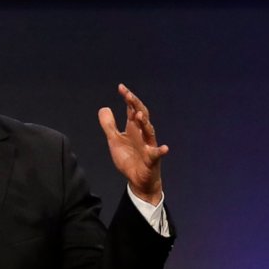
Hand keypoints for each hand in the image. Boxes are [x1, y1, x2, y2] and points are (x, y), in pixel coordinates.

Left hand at [97, 83, 168, 202]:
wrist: (138, 180)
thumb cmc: (129, 158)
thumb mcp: (114, 140)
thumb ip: (109, 125)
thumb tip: (104, 108)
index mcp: (134, 128)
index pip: (132, 109)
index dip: (128, 98)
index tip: (121, 87)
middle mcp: (143, 134)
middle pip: (142, 116)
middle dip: (136, 105)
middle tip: (128, 96)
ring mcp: (149, 146)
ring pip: (149, 132)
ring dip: (144, 123)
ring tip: (138, 115)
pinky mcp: (152, 160)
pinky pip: (157, 154)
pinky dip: (160, 151)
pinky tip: (164, 148)